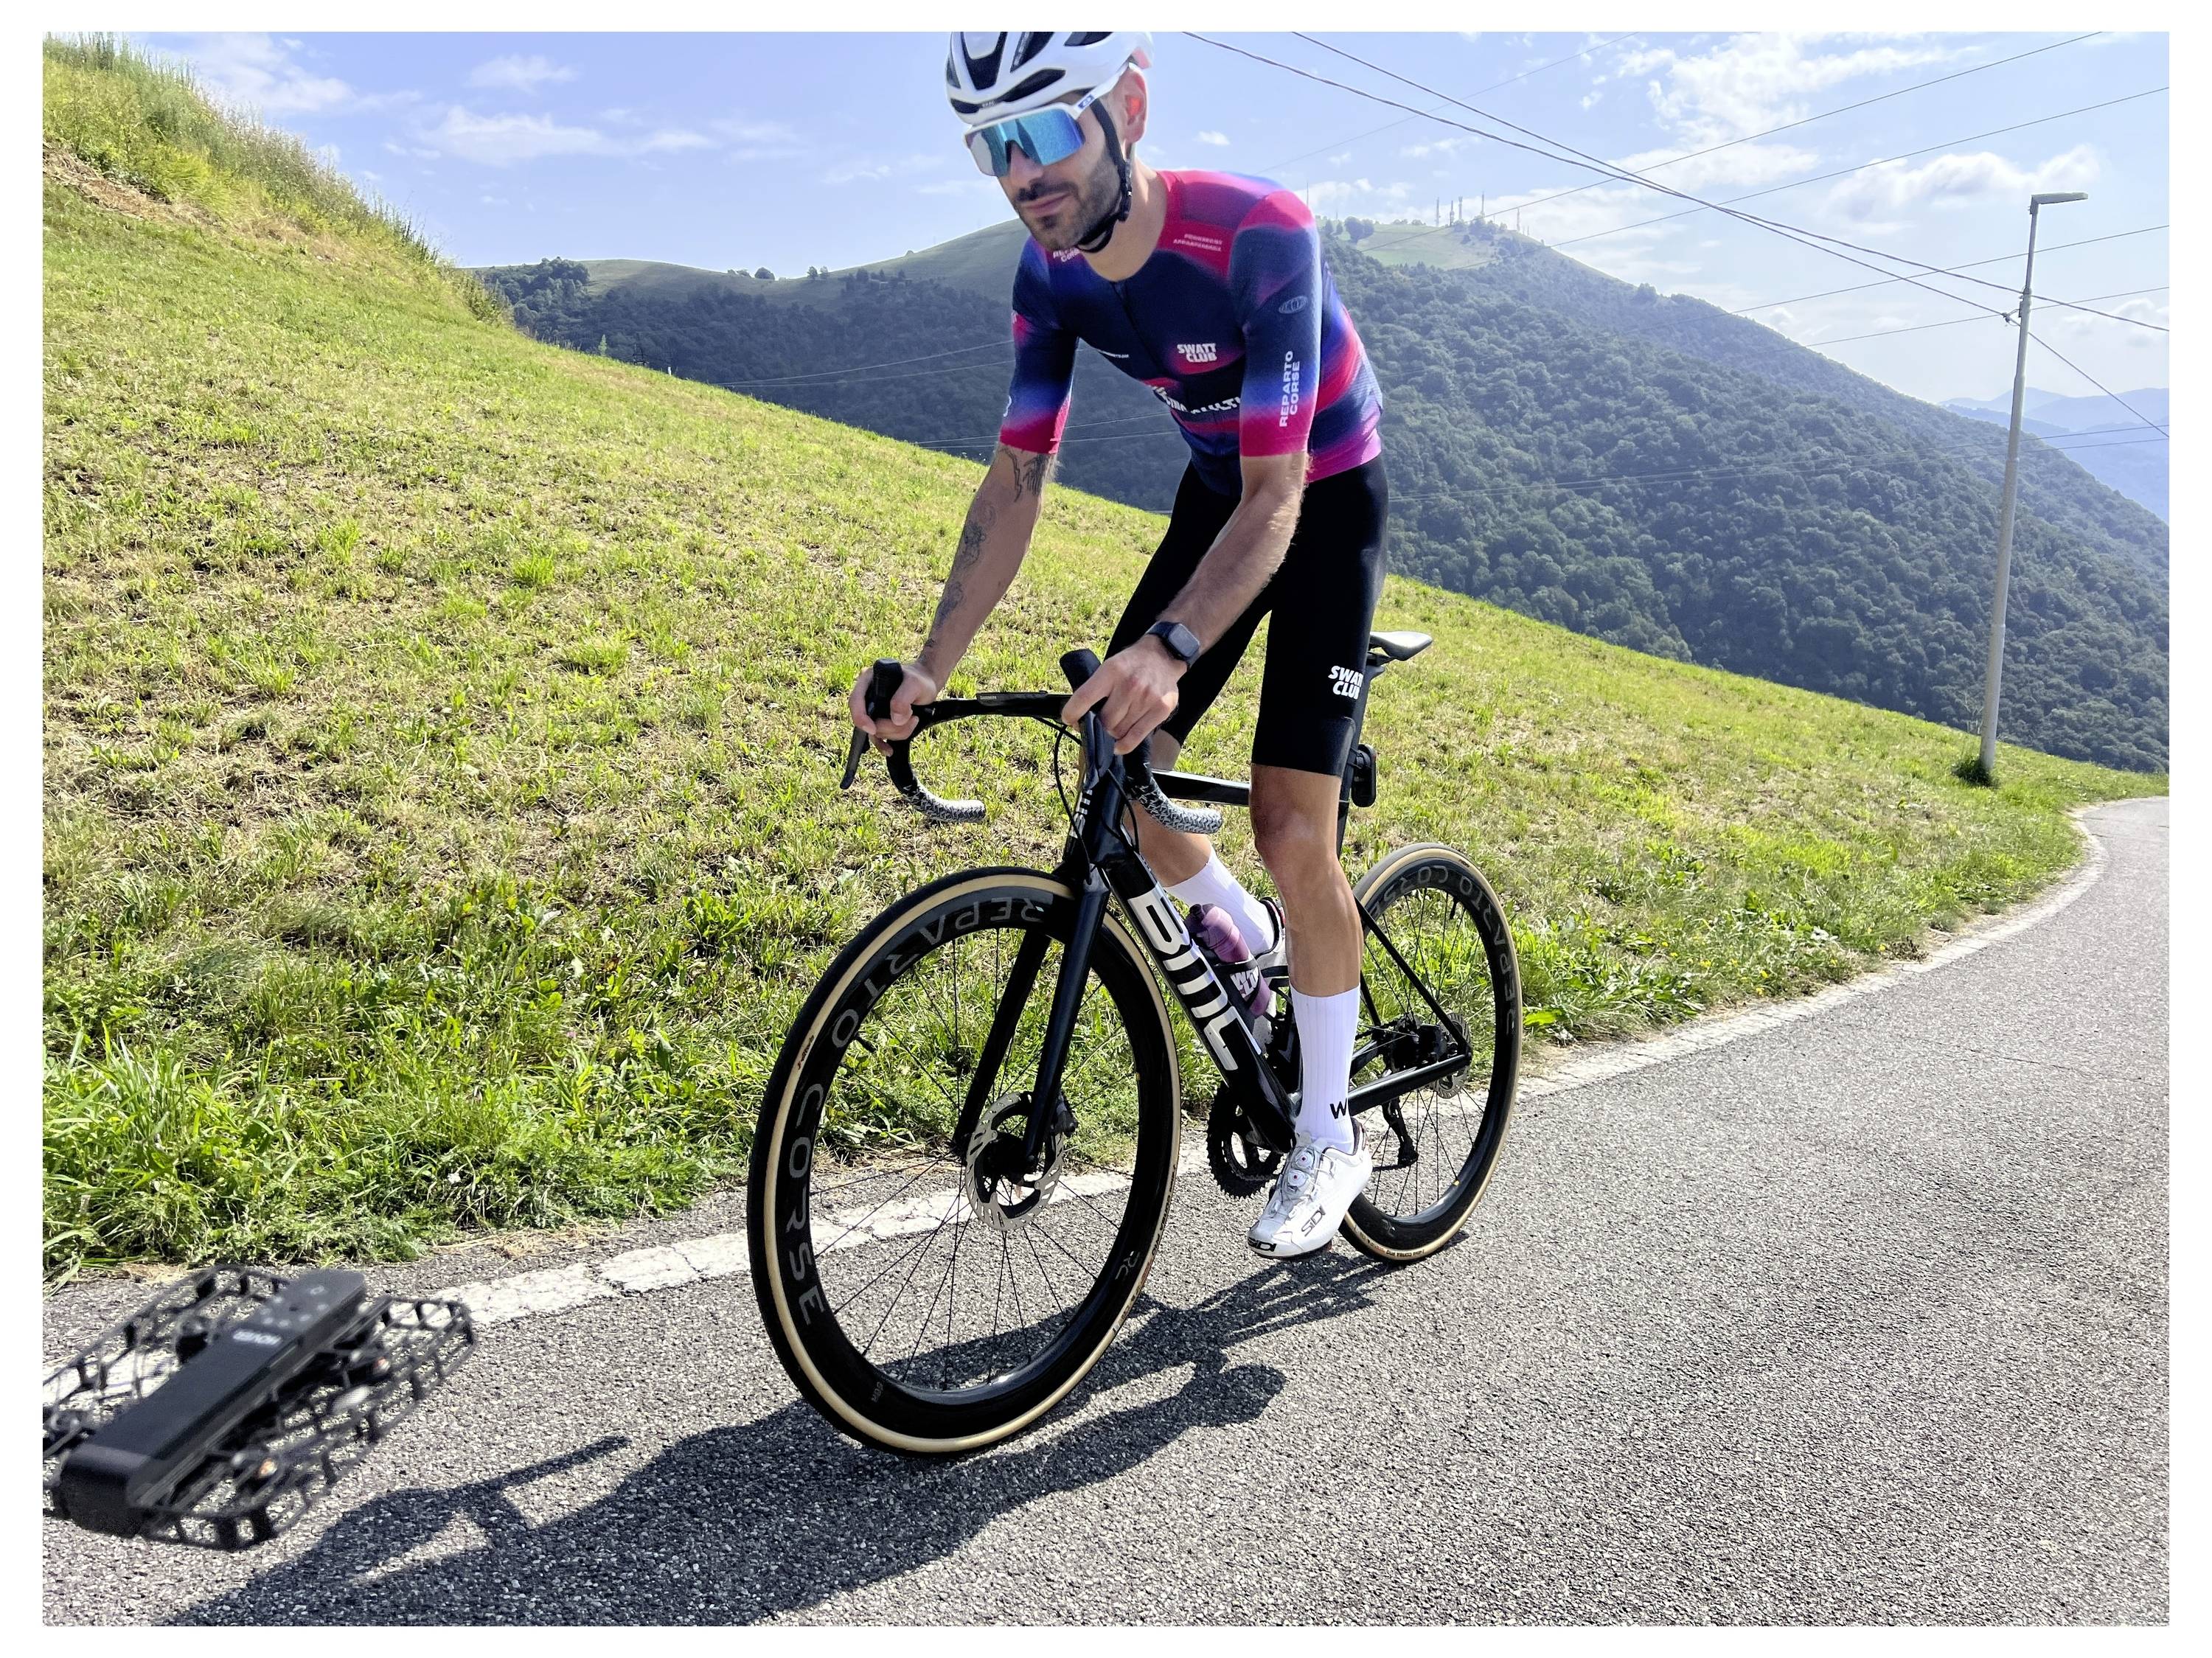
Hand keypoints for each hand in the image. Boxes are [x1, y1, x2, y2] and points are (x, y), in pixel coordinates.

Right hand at [849, 659, 939, 755]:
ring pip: (876, 732)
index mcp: (868, 681)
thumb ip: (903, 698)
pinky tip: (889, 750)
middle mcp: (868, 696)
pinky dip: (884, 745)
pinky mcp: (881, 722)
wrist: (928, 685)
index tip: (873, 729)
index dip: (860, 717)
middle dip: (888, 726)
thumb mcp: (914, 684)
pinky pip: (878, 738)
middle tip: (911, 718)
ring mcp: (874, 711)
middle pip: (867, 721)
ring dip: (896, 732)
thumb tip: (895, 719)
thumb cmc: (919, 680)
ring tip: (914, 719)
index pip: (855, 701)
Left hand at [1061, 636, 1184, 755]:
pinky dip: (1124, 745)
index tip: (1068, 719)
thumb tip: (1080, 718)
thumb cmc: (1131, 665)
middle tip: (1097, 723)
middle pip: (1104, 721)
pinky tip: (1118, 744)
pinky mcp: (1161, 709)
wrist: (1162, 655)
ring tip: (1113, 726)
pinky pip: (1136, 737)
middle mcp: (1130, 685)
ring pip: (1119, 731)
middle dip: (1097, 726)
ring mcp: (1147, 698)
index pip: (1084, 697)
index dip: (1072, 713)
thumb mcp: (1109, 667)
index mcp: (1112, 671)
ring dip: (1112, 733)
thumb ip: (1096, 689)